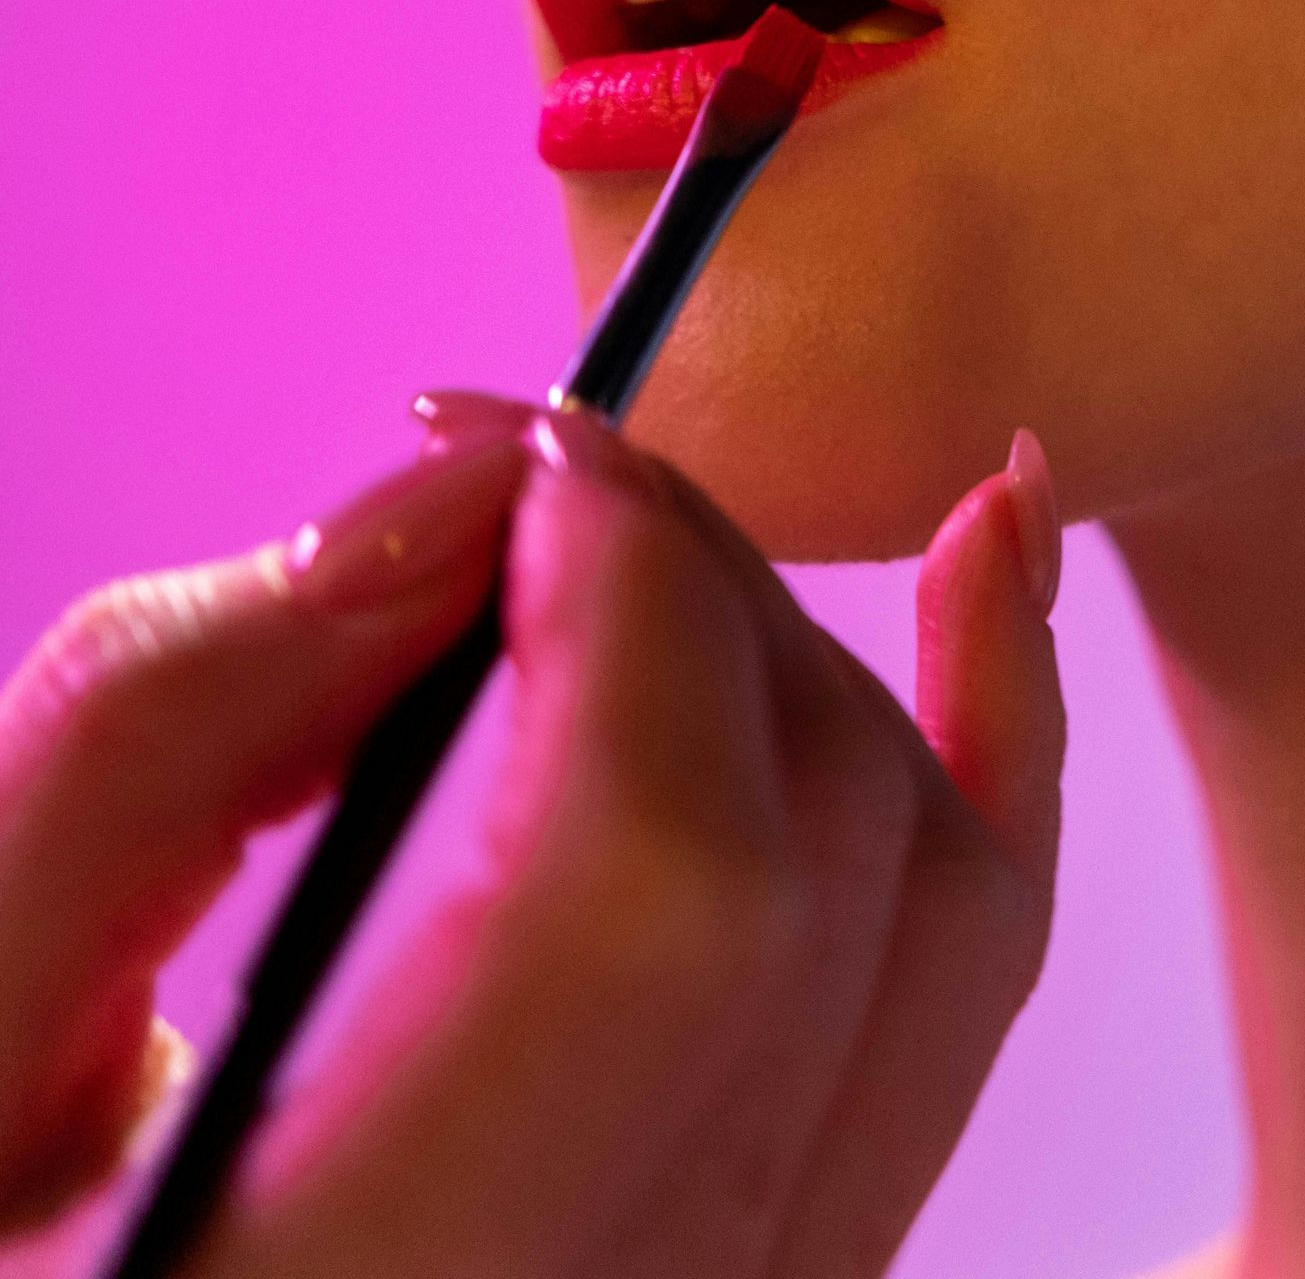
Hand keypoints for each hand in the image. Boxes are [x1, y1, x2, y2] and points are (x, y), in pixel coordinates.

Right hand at [0, 402, 1064, 1276]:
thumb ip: (159, 732)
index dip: (634, 592)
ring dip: (815, 642)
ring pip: (949, 915)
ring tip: (670, 510)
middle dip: (698, 584)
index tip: (509, 460)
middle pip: (827, 856)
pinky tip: (989, 568)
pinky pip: (964, 1000)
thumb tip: (462, 491)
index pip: (667, 877)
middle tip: (518, 491)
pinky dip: (986, 752)